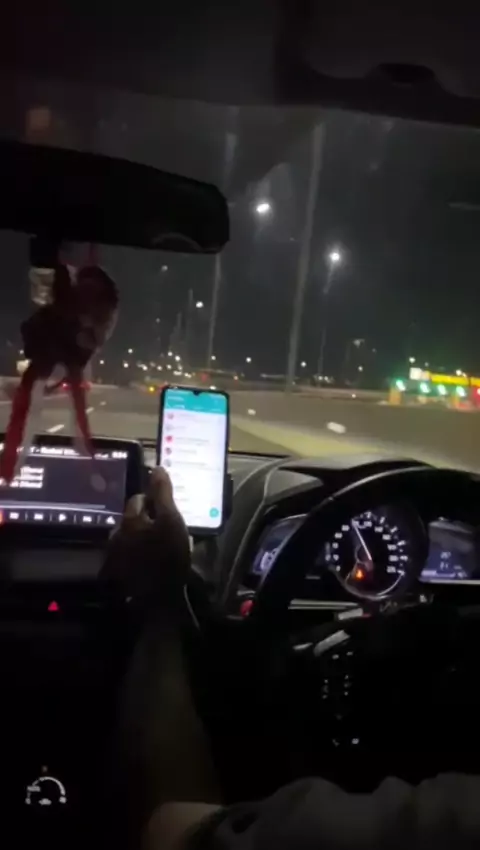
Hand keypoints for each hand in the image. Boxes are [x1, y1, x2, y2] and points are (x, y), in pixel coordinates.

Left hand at [102, 468, 190, 606]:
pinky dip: (137, 555)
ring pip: (129, 538)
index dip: (156, 501)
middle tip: (166, 529)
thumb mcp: (171, 520)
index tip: (170, 511)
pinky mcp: (116, 575)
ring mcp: (114, 555)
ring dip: (141, 538)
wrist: (157, 600)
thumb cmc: (168, 556)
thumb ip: (163, 493)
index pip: (139, 498)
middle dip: (147, 520)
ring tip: (158, 547)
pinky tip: (149, 563)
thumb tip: (158, 468)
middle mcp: (116, 534)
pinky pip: (128, 557)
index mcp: (129, 519)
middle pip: (133, 518)